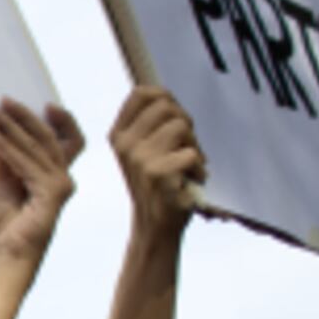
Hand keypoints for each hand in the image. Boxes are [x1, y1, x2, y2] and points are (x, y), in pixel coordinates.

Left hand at [0, 97, 82, 260]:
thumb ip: (5, 157)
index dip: (60, 119)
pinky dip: (8, 146)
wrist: (5, 259)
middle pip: (52, 136)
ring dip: (12, 125)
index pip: (69, 139)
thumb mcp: (2, 183)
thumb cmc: (6, 228)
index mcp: (56, 177)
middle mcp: (64, 179)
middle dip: (25, 115)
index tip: (40, 102)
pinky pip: (27, 162)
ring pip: (38, 145)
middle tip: (2, 100)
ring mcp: (61, 187)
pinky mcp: (51, 195)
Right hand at [108, 86, 205, 228]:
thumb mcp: (143, 151)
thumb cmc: (157, 184)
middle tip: (185, 147)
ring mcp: (139, 158)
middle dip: (184, 123)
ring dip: (194, 146)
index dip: (165, 97)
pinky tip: (191, 181)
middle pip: (166, 106)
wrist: (154, 225)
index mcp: (119, 135)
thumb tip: (167, 96)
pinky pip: (192, 153)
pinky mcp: (158, 172)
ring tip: (188, 165)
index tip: (173, 117)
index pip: (142, 93)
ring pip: (181, 126)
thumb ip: (150, 124)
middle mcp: (125, 144)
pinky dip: (199, 168)